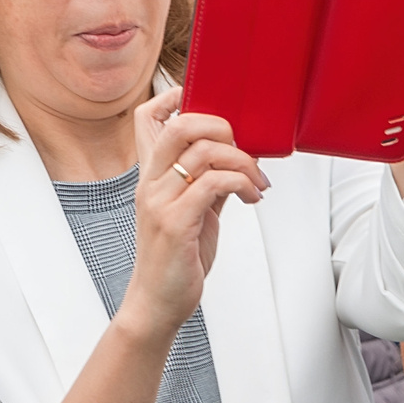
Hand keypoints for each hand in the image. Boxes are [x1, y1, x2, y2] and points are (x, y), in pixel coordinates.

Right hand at [119, 88, 268, 346]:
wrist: (158, 303)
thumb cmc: (176, 260)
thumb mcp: (195, 212)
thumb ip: (209, 182)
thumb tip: (239, 158)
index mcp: (150, 177)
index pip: (146, 120)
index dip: (174, 99)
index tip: (208, 107)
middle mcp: (149, 184)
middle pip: (179, 124)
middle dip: (222, 127)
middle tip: (242, 149)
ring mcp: (159, 202)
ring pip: (205, 151)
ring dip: (245, 162)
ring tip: (257, 184)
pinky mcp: (175, 223)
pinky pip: (216, 183)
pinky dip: (243, 184)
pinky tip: (252, 198)